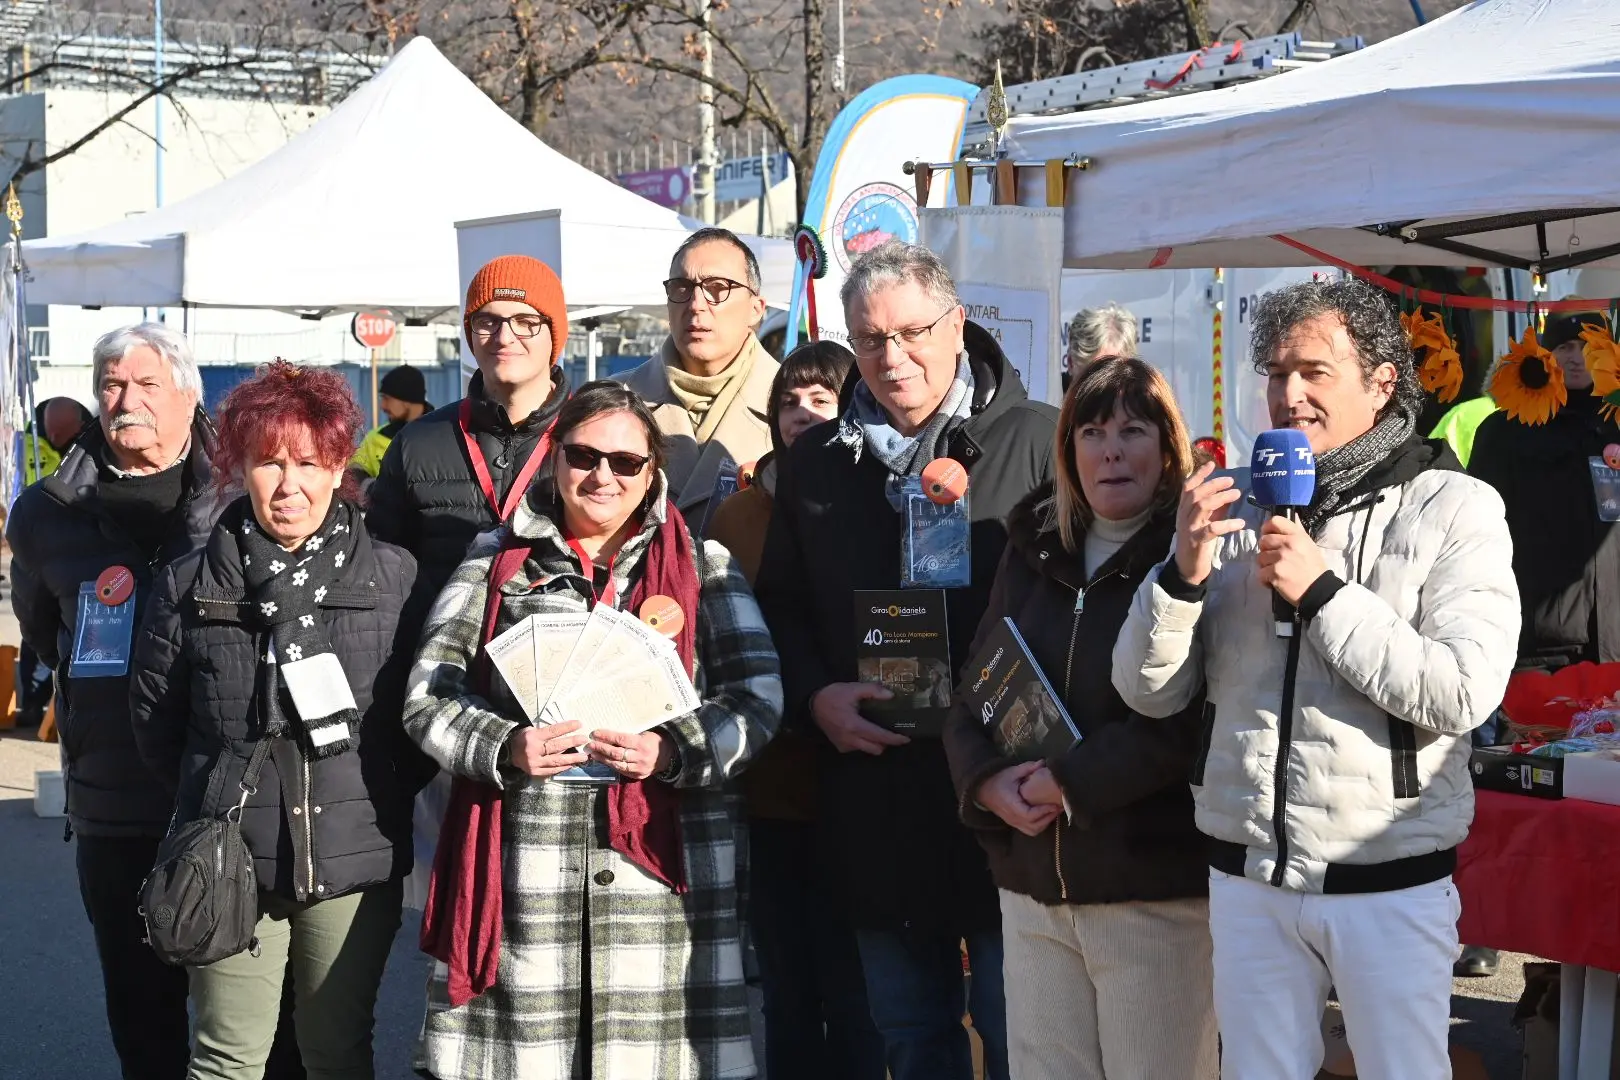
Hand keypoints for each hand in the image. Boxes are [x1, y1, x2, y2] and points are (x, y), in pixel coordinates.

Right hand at [506, 719, 590, 778]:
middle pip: (557, 746)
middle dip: (572, 742)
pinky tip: (572, 765)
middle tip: (584, 740)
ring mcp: (534, 763)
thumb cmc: (522, 738)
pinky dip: (563, 768)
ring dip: (572, 758)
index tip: (579, 724)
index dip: (567, 727)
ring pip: (556, 761)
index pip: (553, 731)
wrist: (507, 752)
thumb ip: (547, 732)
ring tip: (583, 756)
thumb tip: (567, 732)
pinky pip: (552, 770)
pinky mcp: (535, 772)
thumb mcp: (532, 730)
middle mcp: (533, 750)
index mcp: (533, 736)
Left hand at [588, 728, 674, 782]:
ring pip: (617, 764)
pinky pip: (621, 771)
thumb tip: (609, 733)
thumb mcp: (644, 734)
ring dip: (603, 759)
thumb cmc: (654, 741)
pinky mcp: (637, 776)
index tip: (596, 733)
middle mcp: (640, 757)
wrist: (668, 756)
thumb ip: (630, 736)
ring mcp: (638, 768)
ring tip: (592, 753)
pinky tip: (602, 761)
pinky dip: (610, 765)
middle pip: (617, 753)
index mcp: (642, 744)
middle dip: (602, 748)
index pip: (621, 740)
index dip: (607, 736)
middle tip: (590, 744)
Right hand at [811, 682, 911, 755]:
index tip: (906, 738)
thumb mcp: (853, 688)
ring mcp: (844, 744)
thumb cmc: (833, 695)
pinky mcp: (839, 746)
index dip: (894, 739)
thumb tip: (891, 695)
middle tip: (891, 732)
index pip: (879, 736)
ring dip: (874, 743)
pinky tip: (861, 731)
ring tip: (876, 730)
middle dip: (886, 743)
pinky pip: (857, 748)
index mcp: (854, 725)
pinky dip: (863, 742)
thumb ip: (873, 690)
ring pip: (867, 750)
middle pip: (876, 749)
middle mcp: (849, 739)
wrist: (813, 704)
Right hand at [976, 760, 1061, 836]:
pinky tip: (1046, 815)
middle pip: (1033, 826)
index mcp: (1011, 804)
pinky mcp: (1014, 823)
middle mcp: (1012, 817)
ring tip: (1053, 812)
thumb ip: (1028, 768)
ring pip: (1032, 831)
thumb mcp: (1011, 771)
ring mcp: (1013, 822)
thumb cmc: (998, 780)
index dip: (1043, 811)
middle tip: (1058, 807)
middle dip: (1048, 818)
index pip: (1029, 815)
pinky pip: (1029, 830)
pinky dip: (1039, 826)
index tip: (1054, 804)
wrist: (983, 789)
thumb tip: (1043, 763)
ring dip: (1045, 823)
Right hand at [1174, 461, 1245, 586]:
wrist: (1186, 569)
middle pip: (1196, 493)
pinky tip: (1240, 523)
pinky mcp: (1196, 541)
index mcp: (1183, 510)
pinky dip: (1227, 524)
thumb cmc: (1197, 544)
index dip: (1199, 475)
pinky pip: (1212, 529)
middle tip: (1231, 481)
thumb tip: (1229, 494)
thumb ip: (1215, 509)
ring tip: (1236, 494)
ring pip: (1202, 506)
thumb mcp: (1204, 522)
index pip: (1188, 487)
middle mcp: (1183, 516)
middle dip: (1214, 484)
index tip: (1213, 464)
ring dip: (1220, 498)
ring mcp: (1188, 528)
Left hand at [1257, 515, 1327, 605]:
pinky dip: (1265, 580)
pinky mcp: (1275, 573)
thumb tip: (1292, 515)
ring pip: (1260, 557)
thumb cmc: (1314, 568)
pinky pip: (1260, 573)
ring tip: (1277, 571)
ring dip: (1265, 566)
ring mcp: (1281, 558)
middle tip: (1275, 559)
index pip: (1275, 521)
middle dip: (1266, 550)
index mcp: (1297, 536)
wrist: (1318, 590)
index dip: (1267, 527)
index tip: (1267, 535)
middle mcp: (1289, 544)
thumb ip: (1297, 531)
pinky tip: (1274, 582)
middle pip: (1263, 540)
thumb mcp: (1309, 545)